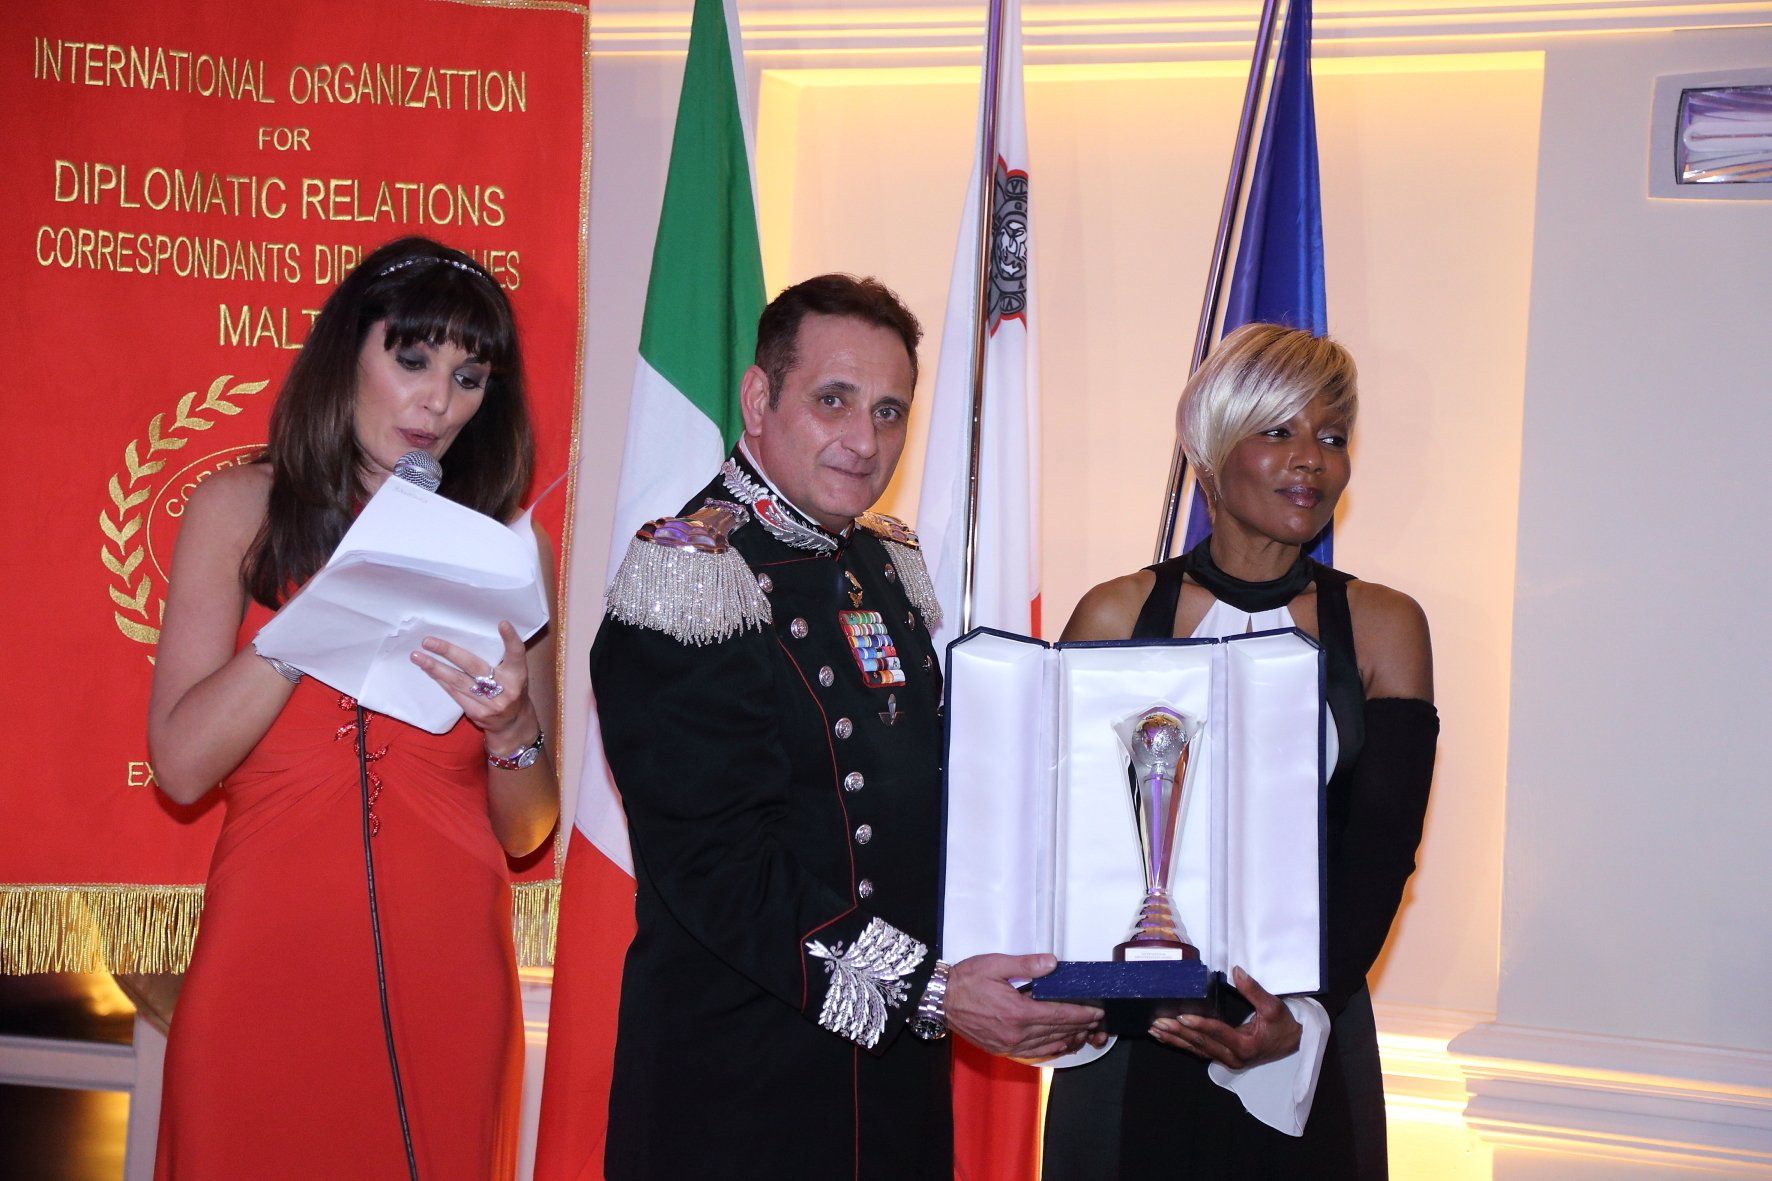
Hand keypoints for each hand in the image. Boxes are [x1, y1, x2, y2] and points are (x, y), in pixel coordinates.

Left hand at [410, 621, 535, 745]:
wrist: (513, 724)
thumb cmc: (511, 690)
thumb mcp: (514, 674)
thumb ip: (501, 659)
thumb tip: (471, 636)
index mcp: (517, 675)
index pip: (516, 654)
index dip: (510, 639)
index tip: (502, 623)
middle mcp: (506, 689)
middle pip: (474, 666)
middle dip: (449, 652)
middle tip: (428, 641)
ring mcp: (490, 703)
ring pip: (458, 681)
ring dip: (435, 667)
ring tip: (417, 656)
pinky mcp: (477, 713)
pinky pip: (454, 693)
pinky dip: (441, 680)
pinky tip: (429, 671)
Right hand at [945, 953, 1104, 1059]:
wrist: (939, 999)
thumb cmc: (965, 980)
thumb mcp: (995, 965)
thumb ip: (1026, 965)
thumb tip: (1052, 963)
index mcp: (1017, 1012)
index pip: (1058, 1015)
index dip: (1080, 1014)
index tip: (1096, 1011)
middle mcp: (1015, 1033)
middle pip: (1056, 1032)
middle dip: (1079, 1026)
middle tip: (1096, 1021)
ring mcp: (1008, 1044)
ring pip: (1047, 1045)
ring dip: (1068, 1039)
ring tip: (1083, 1033)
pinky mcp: (1001, 1049)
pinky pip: (1032, 1054)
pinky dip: (1050, 1050)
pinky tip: (1058, 1045)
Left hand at [1148, 966, 1299, 1069]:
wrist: (1292, 1043)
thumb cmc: (1283, 1025)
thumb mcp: (1273, 1007)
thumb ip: (1254, 990)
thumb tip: (1237, 971)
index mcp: (1246, 1046)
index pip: (1218, 1033)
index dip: (1200, 1024)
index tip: (1181, 1016)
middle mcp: (1234, 1057)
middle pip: (1202, 1044)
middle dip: (1178, 1032)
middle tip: (1158, 1022)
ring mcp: (1227, 1060)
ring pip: (1196, 1050)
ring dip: (1175, 1040)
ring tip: (1155, 1030)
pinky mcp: (1223, 1057)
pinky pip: (1199, 1052)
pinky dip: (1181, 1044)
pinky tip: (1165, 1038)